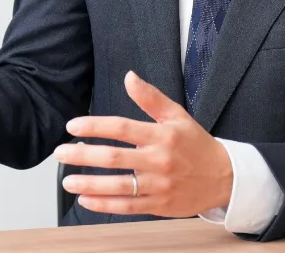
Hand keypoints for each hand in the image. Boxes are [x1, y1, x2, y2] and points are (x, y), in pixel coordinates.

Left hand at [54, 71, 233, 217]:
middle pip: (115, 158)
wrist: (224, 178)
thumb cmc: (196, 143)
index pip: (122, 128)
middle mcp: (159, 160)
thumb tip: (129, 76)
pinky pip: (128, 207)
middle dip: (84, 155)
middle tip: (61, 152)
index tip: (73, 126)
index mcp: (162, 135)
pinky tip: (86, 199)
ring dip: (90, 183)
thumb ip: (151, 97)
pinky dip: (105, 205)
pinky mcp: (159, 205)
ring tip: (67, 180)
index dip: (95, 127)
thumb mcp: (177, 115)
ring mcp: (158, 185)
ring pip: (119, 186)